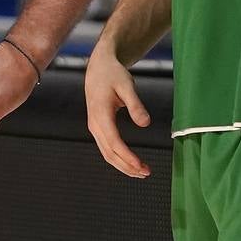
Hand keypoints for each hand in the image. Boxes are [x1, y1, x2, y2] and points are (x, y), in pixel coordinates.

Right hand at [84, 43, 150, 177]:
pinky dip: (118, 158)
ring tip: (141, 172)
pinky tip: (131, 162)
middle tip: (146, 173)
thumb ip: (136, 105)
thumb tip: (145, 124)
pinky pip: (106, 147)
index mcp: (101, 114)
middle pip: (109, 153)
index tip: (142, 166)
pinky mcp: (98, 127)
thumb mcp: (127, 85)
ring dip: (123, 165)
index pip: (114, 143)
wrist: (98, 67)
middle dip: (127, 166)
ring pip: (107, 153)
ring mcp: (94, 126)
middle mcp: (95, 124)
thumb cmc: (113, 74)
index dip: (128, 157)